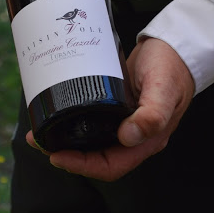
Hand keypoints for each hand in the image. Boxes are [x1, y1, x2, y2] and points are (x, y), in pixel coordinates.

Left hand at [27, 37, 194, 180]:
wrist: (174, 46)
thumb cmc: (172, 67)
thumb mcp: (163, 88)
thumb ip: (152, 114)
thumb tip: (127, 137)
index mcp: (147, 140)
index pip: (111, 165)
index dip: (83, 166)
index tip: (57, 156)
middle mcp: (133, 136)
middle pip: (96, 156)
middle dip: (66, 154)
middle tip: (39, 140)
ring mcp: (123, 122)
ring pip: (91, 140)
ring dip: (65, 139)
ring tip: (40, 130)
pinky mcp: (115, 106)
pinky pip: (91, 121)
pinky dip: (72, 121)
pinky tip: (58, 112)